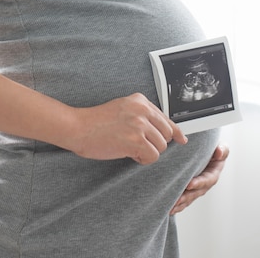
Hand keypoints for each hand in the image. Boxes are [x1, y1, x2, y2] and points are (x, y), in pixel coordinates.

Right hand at [69, 93, 187, 164]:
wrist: (78, 127)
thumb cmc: (96, 122)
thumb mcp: (122, 109)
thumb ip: (142, 116)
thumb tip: (166, 132)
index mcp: (140, 100)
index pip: (166, 118)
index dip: (175, 131)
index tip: (181, 139)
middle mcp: (142, 110)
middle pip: (166, 134)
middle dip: (155, 143)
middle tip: (137, 145)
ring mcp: (139, 125)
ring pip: (160, 147)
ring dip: (147, 152)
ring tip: (129, 148)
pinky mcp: (135, 140)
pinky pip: (152, 156)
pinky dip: (142, 159)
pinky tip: (128, 154)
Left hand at [169, 144, 229, 214]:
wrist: (209, 154)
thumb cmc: (214, 150)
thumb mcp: (221, 148)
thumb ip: (222, 150)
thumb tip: (220, 152)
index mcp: (213, 174)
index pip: (207, 180)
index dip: (199, 182)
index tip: (189, 184)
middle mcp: (205, 184)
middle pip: (196, 192)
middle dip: (186, 197)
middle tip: (176, 200)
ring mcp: (197, 188)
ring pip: (189, 198)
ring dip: (180, 204)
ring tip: (170, 208)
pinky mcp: (189, 190)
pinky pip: (184, 199)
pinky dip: (177, 205)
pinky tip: (169, 210)